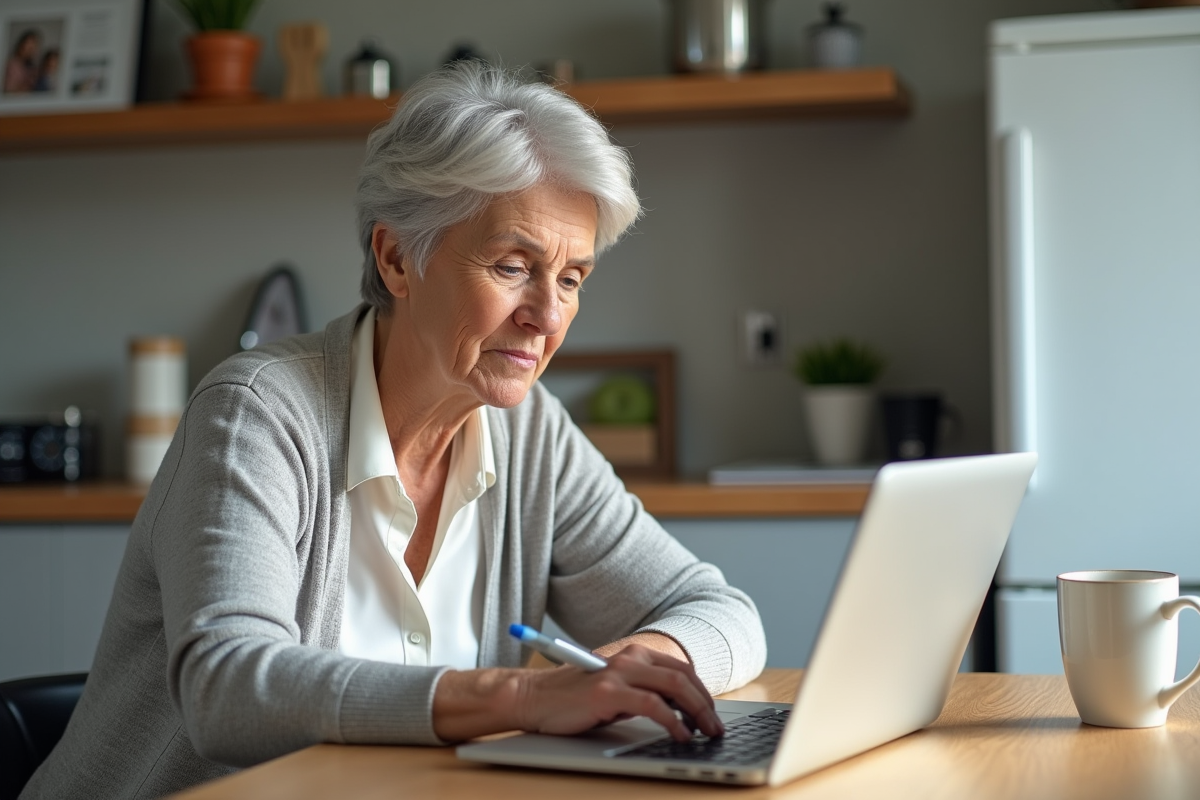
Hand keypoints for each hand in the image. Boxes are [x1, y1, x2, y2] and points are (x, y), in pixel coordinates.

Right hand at [515, 642, 723, 741]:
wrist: (533, 697)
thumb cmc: (574, 699)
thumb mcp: (616, 692)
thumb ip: (644, 693)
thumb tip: (681, 712)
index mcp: (634, 655)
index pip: (682, 670)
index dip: (703, 693)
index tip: (712, 715)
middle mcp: (630, 658)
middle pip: (684, 678)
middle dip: (706, 705)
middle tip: (717, 728)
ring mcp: (619, 673)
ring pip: (675, 688)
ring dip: (698, 713)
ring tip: (707, 733)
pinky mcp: (608, 692)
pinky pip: (653, 706)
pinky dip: (673, 722)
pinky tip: (681, 735)